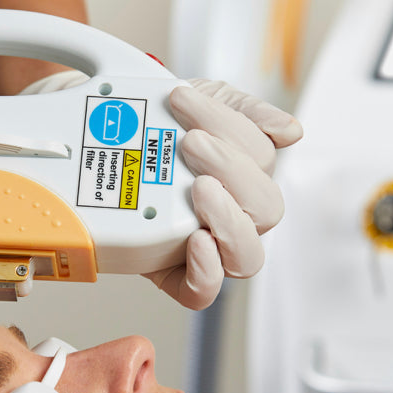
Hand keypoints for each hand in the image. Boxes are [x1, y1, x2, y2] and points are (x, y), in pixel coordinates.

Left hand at [142, 79, 302, 309]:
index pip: (262, 158)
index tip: (183, 100)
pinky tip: (195, 239)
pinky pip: (202, 292)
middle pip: (266, 208)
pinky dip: (206, 271)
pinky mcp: (174, 274)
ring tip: (198, 186)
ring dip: (228, 219)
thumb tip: (291, 131)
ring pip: (247, 256)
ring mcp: (209, 247)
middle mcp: (234, 214)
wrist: (101, 145)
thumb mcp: (202, 105)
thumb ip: (246, 112)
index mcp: (245, 175)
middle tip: (190, 142)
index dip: (229, 127)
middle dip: (231, 169)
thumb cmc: (159, 130)